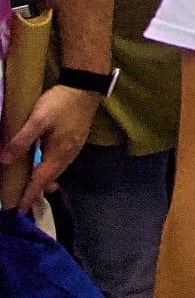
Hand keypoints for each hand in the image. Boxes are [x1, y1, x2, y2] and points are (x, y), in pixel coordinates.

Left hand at [0, 84, 99, 210]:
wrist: (85, 87)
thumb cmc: (60, 103)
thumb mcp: (38, 119)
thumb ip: (22, 140)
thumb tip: (3, 160)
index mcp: (58, 153)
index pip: (40, 180)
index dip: (29, 195)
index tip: (19, 211)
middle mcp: (68, 155)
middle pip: (50, 178)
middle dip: (37, 192)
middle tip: (24, 204)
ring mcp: (74, 148)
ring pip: (56, 171)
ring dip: (44, 182)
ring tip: (34, 191)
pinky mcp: (75, 140)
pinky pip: (61, 162)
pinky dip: (51, 171)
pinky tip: (47, 168)